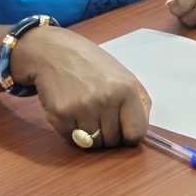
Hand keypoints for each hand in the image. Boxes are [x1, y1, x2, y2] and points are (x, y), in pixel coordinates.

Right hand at [17, 26, 150, 148]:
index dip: (130, 135)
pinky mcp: (61, 114)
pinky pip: (72, 138)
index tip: (124, 130)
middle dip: (108, 133)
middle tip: (100, 115)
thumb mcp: (123, 74)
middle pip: (113, 141)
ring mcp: (82, 107)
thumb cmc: (91, 64)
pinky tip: (71, 111)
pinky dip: (71, 130)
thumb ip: (139, 102)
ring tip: (86, 112)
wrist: (55, 52)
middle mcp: (106, 99)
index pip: (136, 133)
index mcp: (126, 88)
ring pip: (93, 144)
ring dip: (90, 134)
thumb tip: (141, 131)